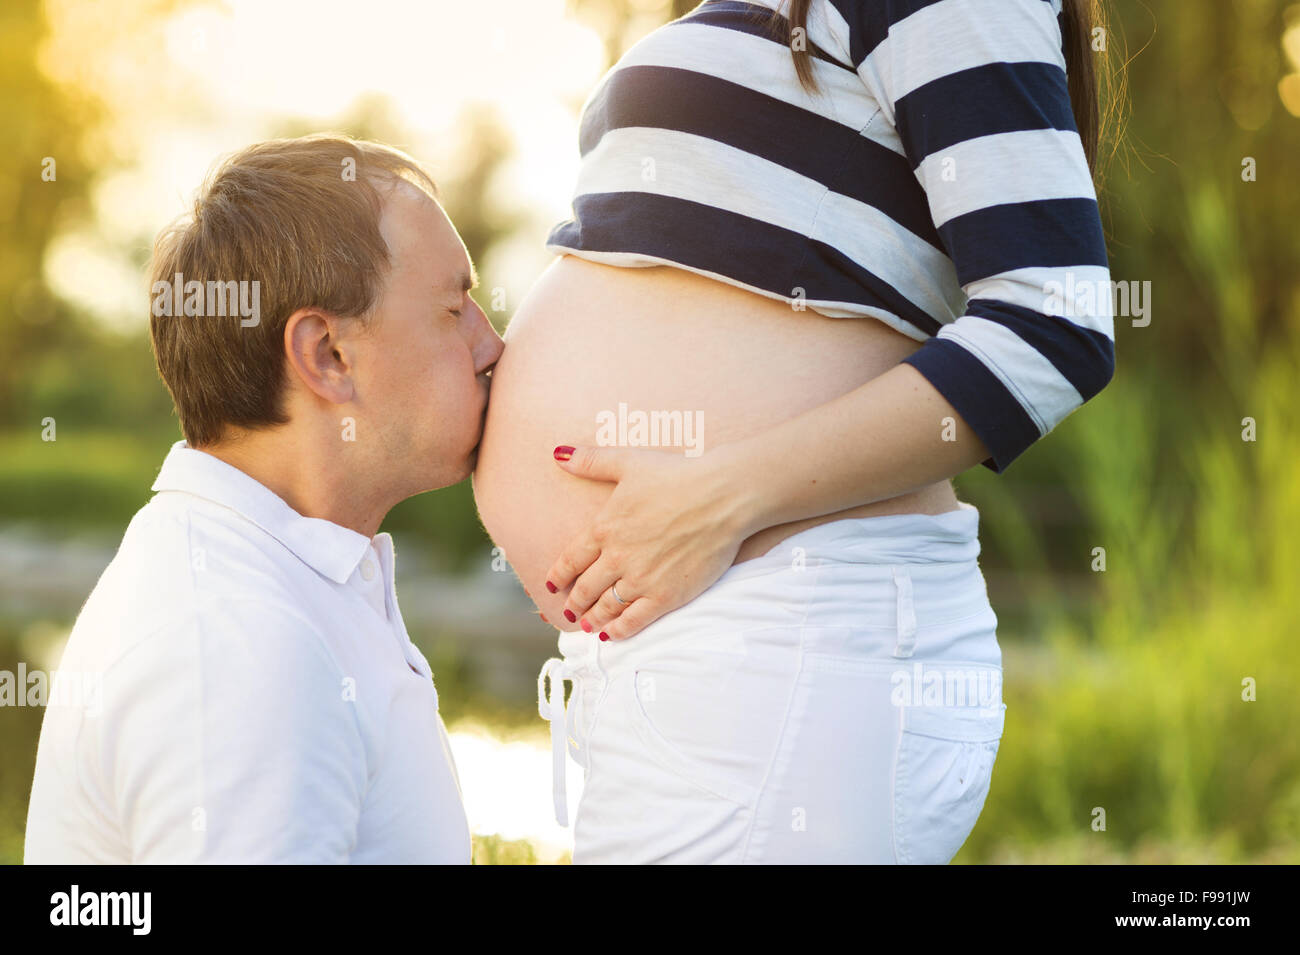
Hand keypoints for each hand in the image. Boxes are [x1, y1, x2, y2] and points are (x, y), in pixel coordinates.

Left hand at [543, 443, 753, 640]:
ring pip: (606, 607)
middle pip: (586, 588)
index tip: (552, 585)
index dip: (559, 575)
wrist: (721, 497)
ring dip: (591, 618)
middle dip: (574, 601)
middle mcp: (616, 558)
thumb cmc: (677, 475)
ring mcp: (640, 580)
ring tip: (585, 624)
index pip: (571, 559)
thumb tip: (558, 453)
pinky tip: (611, 633)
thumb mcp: (628, 461)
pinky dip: (619, 630)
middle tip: (568, 610)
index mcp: (604, 528)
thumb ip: (591, 461)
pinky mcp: (665, 596)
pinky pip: (634, 620)